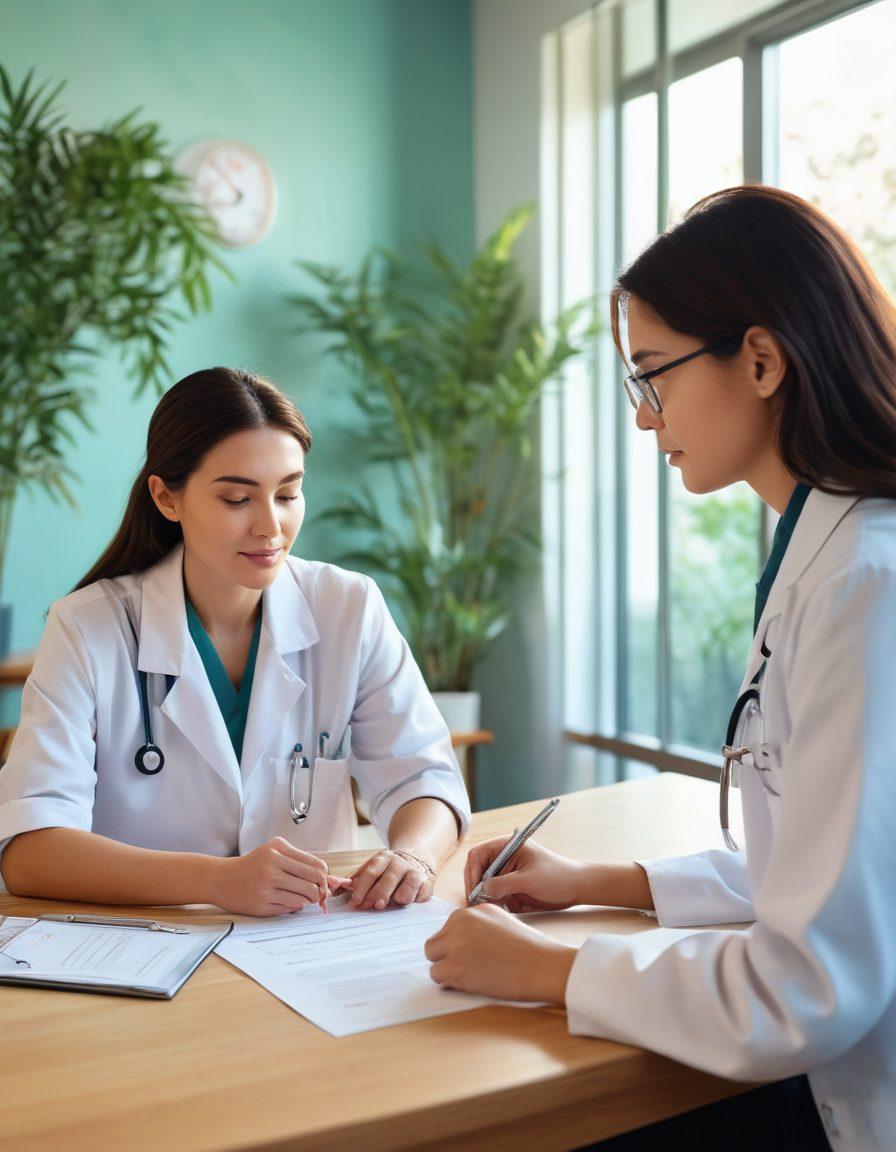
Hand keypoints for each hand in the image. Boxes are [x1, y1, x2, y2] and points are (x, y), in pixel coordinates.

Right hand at [211, 837, 342, 916]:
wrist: (222, 879)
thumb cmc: (253, 865)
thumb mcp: (273, 851)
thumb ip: (298, 859)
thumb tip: (324, 878)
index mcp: (277, 850)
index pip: (316, 865)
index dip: (324, 877)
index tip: (323, 882)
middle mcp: (271, 866)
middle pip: (313, 883)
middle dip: (320, 891)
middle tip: (318, 895)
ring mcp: (266, 887)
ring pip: (303, 898)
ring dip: (308, 900)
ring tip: (303, 898)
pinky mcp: (261, 904)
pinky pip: (290, 908)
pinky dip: (294, 906)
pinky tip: (288, 901)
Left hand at [340, 848, 434, 910]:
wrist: (415, 858)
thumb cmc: (385, 872)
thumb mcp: (369, 871)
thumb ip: (351, 882)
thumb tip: (330, 891)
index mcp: (382, 858)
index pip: (371, 872)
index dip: (362, 887)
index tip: (356, 901)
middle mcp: (399, 863)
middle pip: (388, 879)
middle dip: (379, 894)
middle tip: (374, 906)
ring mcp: (414, 872)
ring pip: (408, 885)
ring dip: (400, 896)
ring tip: (394, 903)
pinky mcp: (427, 883)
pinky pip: (422, 893)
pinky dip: (415, 899)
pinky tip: (409, 903)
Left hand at [425, 903, 576, 1002]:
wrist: (541, 965)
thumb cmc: (527, 948)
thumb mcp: (499, 921)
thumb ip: (474, 924)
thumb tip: (453, 939)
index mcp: (470, 912)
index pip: (447, 929)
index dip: (457, 945)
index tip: (472, 954)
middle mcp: (459, 923)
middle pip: (434, 944)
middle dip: (447, 956)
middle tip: (468, 966)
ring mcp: (456, 945)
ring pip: (433, 959)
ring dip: (447, 969)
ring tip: (472, 974)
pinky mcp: (455, 968)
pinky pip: (437, 976)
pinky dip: (449, 982)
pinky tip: (471, 981)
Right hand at [465, 836, 585, 911]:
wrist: (576, 888)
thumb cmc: (556, 877)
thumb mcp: (528, 879)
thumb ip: (503, 884)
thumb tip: (482, 890)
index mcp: (506, 846)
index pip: (478, 855)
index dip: (472, 872)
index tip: (474, 890)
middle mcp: (503, 859)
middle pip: (477, 871)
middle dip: (476, 887)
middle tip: (478, 904)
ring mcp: (506, 874)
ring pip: (484, 886)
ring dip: (485, 898)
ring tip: (491, 908)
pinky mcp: (511, 888)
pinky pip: (495, 896)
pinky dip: (494, 904)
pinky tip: (501, 910)